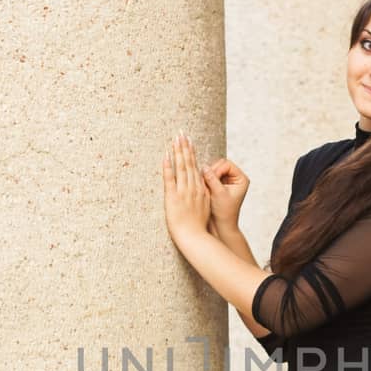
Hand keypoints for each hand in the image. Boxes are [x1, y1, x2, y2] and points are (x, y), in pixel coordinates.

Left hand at [162, 132, 210, 246]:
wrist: (195, 237)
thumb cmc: (198, 227)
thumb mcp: (204, 209)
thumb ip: (202, 197)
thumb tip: (200, 190)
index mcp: (200, 189)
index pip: (195, 167)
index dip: (192, 153)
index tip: (189, 141)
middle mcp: (193, 187)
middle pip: (189, 163)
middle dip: (184, 146)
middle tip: (181, 133)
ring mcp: (183, 191)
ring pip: (181, 167)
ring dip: (178, 152)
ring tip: (175, 138)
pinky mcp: (173, 197)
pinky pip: (170, 179)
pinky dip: (168, 166)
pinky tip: (166, 155)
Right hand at [201, 155, 249, 235]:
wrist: (221, 225)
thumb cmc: (224, 212)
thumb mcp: (218, 194)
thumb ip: (212, 179)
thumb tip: (205, 167)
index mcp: (241, 179)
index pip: (227, 164)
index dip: (217, 170)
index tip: (210, 181)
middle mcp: (236, 178)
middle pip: (220, 165)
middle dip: (211, 172)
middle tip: (204, 182)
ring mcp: (227, 180)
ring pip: (214, 170)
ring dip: (207, 176)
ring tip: (203, 186)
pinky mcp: (219, 184)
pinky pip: (210, 176)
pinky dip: (205, 180)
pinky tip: (202, 187)